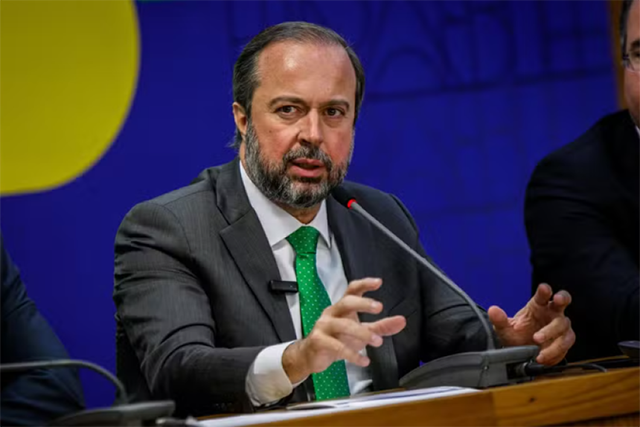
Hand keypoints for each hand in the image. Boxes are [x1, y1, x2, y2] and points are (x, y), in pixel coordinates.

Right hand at [282, 278, 405, 383]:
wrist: (311, 356)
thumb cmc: (336, 339)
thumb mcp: (361, 332)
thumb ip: (381, 326)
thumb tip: (401, 321)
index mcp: (342, 307)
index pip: (352, 290)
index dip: (364, 284)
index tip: (378, 282)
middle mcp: (332, 313)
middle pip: (347, 302)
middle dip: (363, 303)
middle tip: (379, 307)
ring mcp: (324, 326)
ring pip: (343, 325)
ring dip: (362, 332)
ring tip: (378, 341)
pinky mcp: (319, 341)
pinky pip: (337, 346)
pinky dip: (353, 354)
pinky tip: (364, 360)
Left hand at [488, 283, 574, 365]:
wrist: (522, 352)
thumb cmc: (517, 336)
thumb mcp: (504, 329)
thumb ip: (499, 320)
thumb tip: (493, 310)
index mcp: (537, 305)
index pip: (542, 294)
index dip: (544, 290)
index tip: (544, 288)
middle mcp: (551, 312)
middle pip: (562, 300)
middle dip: (561, 298)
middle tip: (557, 299)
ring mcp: (560, 326)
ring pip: (563, 325)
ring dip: (551, 334)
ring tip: (537, 343)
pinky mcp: (565, 339)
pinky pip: (566, 343)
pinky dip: (555, 350)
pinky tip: (543, 356)